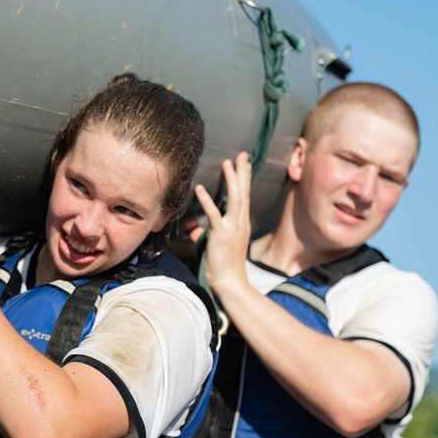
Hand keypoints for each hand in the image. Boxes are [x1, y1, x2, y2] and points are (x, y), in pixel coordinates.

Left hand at [195, 151, 251, 293]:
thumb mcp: (215, 245)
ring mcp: (233, 228)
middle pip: (244, 193)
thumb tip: (192, 227)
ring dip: (231, 180)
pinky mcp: (221, 235)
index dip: (245, 179)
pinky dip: (206, 201)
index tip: (245, 164)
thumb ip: (204, 233)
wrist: (230, 282)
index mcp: (241, 224)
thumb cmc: (224, 266)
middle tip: (242, 155)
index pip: (245, 197)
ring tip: (227, 163)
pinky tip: (199, 188)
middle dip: (243, 172)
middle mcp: (240, 223)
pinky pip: (214, 214)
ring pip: (235, 199)